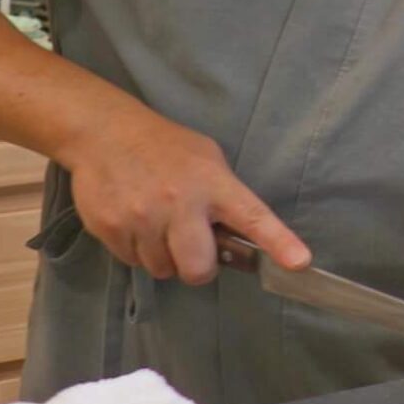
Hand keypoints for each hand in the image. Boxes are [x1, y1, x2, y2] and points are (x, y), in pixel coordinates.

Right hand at [60, 104, 310, 284]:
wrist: (104, 133)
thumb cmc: (165, 147)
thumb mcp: (206, 159)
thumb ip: (223, 197)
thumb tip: (237, 238)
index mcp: (214, 184)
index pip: (253, 217)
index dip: (279, 243)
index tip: (299, 263)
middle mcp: (180, 203)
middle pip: (198, 269)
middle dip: (198, 267)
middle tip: (191, 247)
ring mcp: (143, 218)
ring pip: (162, 270)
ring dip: (163, 257)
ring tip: (157, 224)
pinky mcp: (111, 229)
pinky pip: (133, 262)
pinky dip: (136, 250)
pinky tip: (134, 222)